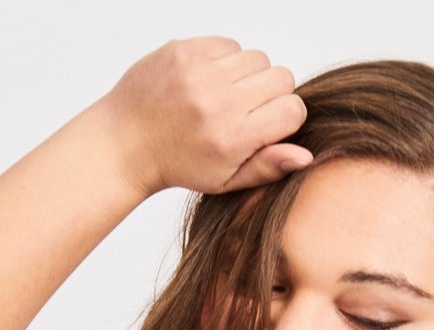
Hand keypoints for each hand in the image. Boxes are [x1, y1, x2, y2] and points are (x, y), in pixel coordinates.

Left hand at [99, 36, 313, 199]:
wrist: (126, 141)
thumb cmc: (179, 164)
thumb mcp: (225, 181)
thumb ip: (267, 167)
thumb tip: (306, 154)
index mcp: (232, 138)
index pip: (292, 110)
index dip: (286, 118)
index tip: (267, 126)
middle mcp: (218, 102)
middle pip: (281, 77)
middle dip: (272, 94)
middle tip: (246, 111)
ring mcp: (200, 72)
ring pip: (257, 57)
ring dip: (248, 75)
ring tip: (225, 96)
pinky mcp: (185, 50)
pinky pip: (229, 44)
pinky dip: (225, 60)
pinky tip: (208, 82)